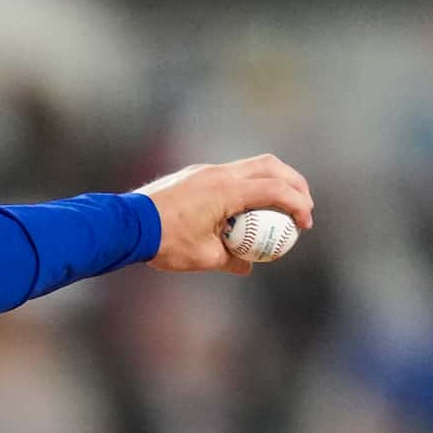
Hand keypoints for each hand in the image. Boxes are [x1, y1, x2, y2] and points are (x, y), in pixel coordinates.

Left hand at [138, 155, 313, 276]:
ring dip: (271, 181)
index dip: (298, 205)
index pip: (276, 191)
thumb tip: (247, 266)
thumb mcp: (204, 258)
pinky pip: (230, 174)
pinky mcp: (194, 174)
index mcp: (227, 190)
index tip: (305, 225)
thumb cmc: (165, 241)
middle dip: (294, 183)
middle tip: (303, 205)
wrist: (127, 225)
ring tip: (279, 205)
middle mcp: (219, 173)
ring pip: (250, 165)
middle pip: (271, 166)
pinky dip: (247, 185)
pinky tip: (245, 207)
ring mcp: (205, 170)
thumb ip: (232, 260)